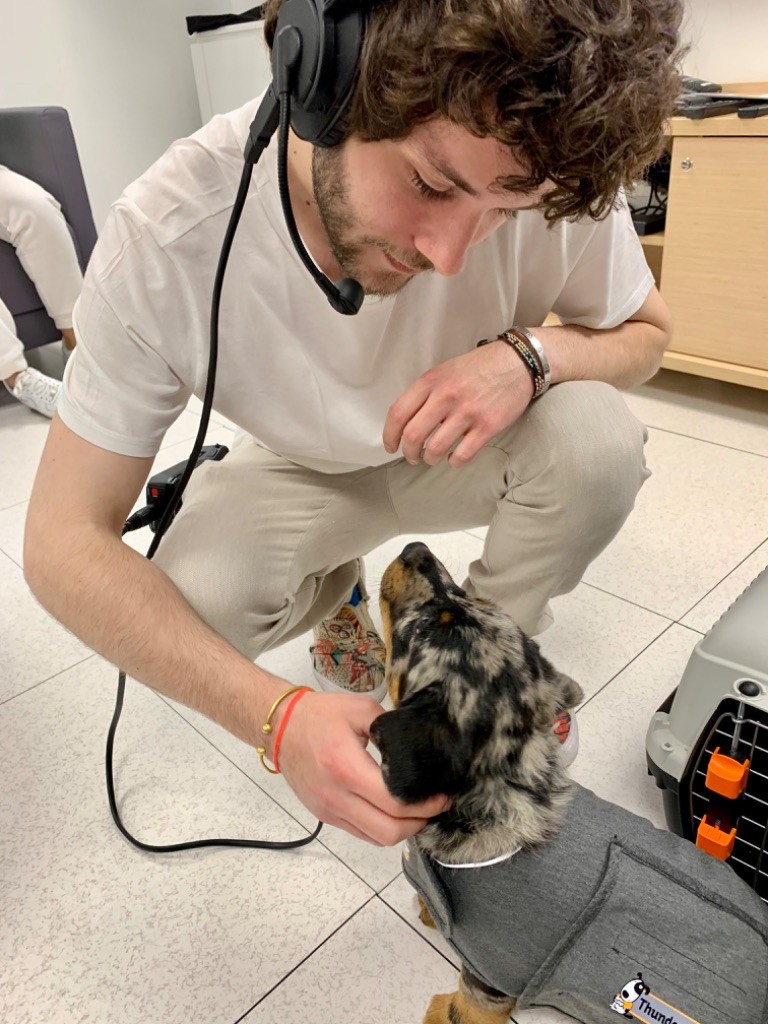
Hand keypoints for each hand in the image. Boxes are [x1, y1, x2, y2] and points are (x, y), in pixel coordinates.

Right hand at [276, 691, 447, 844]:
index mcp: (347, 768)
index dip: (426, 805)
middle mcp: (337, 796)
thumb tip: (419, 744)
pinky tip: (392, 812)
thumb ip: (391, 728)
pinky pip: (361, 833)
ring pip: (376, 838)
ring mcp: (329, 810)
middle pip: (389, 831)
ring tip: (417, 810)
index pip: (394, 803)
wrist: (281, 728)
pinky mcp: (325, 815)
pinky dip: (381, 828)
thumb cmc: (319, 715)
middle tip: (434, 806)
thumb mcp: (360, 710)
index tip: (442, 796)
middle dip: (419, 823)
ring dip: (402, 830)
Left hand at [383, 341, 533, 466]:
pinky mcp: (487, 426)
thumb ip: (425, 393)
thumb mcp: (444, 371)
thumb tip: (407, 422)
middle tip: (412, 457)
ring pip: (435, 449)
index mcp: (431, 381)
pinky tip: (454, 457)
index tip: (391, 446)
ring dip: (429, 459)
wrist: (517, 362)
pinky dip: (454, 461)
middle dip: (408, 453)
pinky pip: (462, 454)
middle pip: (413, 435)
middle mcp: (446, 396)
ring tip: (432, 458)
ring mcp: (467, 412)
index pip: (398, 413)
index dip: (390, 435)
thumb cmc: (479, 368)